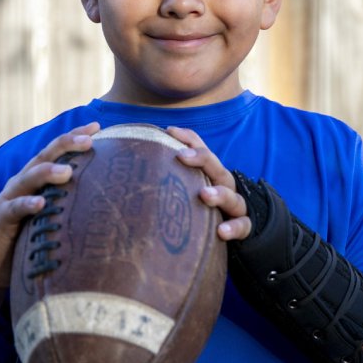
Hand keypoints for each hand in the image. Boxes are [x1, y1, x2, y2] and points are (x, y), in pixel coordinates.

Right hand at [0, 122, 100, 288]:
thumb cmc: (30, 241)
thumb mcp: (53, 217)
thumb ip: (71, 203)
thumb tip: (111, 200)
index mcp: (36, 179)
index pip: (57, 151)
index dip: (75, 136)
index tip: (98, 126)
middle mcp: (22, 183)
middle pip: (44, 156)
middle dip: (66, 145)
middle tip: (89, 139)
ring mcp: (9, 199)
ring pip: (28, 178)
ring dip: (47, 172)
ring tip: (68, 171)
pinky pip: (13, 209)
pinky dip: (26, 204)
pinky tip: (40, 203)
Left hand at [166, 126, 251, 241]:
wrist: (228, 230)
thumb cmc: (195, 208)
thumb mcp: (182, 189)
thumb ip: (161, 178)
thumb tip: (119, 166)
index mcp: (209, 173)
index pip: (201, 149)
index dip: (188, 138)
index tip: (169, 131)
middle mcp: (223, 185)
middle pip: (217, 167)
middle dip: (201, 159)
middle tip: (181, 157)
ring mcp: (234, 206)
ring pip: (233, 196)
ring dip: (219, 193)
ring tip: (204, 194)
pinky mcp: (241, 227)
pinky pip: (243, 225)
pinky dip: (234, 227)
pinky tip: (221, 232)